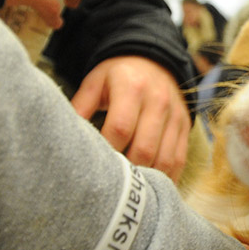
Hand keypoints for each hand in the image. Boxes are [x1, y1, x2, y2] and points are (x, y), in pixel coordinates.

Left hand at [71, 56, 190, 180]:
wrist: (153, 60)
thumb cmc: (118, 76)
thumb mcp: (96, 82)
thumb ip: (80, 107)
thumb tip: (64, 136)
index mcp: (131, 88)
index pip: (121, 127)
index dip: (108, 150)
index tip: (96, 165)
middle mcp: (157, 101)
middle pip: (144, 148)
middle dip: (127, 170)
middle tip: (111, 184)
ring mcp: (175, 115)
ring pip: (165, 158)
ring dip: (147, 178)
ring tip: (130, 189)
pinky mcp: (185, 127)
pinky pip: (179, 159)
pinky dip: (166, 178)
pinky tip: (151, 187)